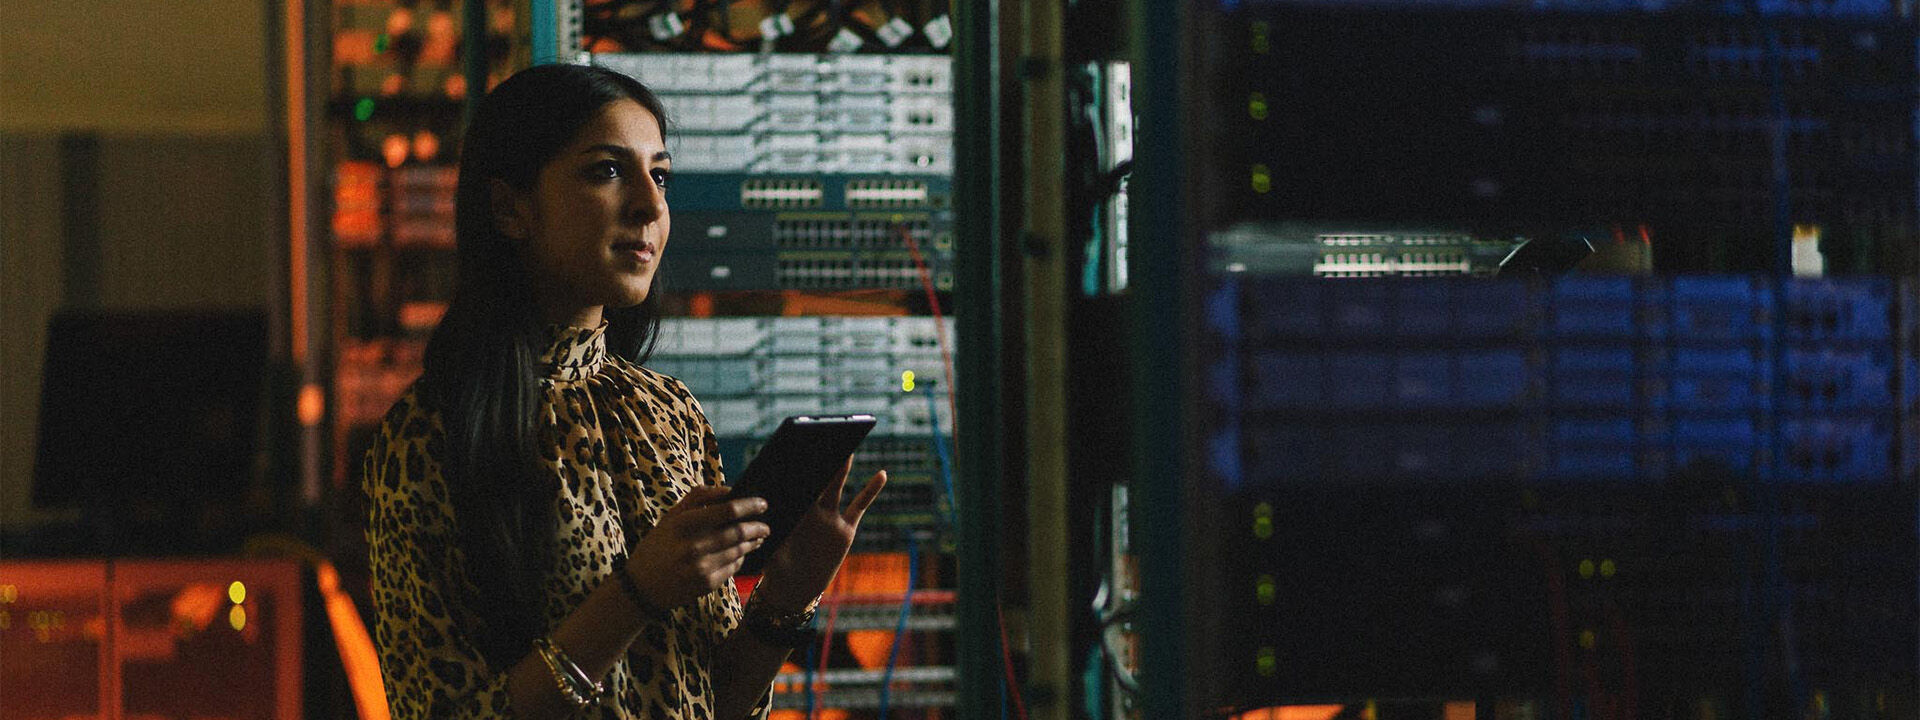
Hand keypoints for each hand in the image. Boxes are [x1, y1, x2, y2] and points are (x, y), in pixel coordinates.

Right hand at [624, 486, 770, 609]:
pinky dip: (740, 558)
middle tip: (766, 525)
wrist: (642, 587)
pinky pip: (733, 567)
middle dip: (757, 527)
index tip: (762, 503)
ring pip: (739, 550)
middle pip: (738, 532)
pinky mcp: (707, 584)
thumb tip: (729, 490)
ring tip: (757, 537)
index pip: (726, 511)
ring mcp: (702, 567)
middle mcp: (693, 546)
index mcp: (683, 524)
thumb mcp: (670, 517)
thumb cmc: (658, 546)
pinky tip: (740, 553)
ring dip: (752, 542)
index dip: (749, 505)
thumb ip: (698, 498)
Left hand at [751, 459, 886, 612]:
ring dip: (841, 468)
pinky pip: (859, 507)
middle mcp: (810, 509)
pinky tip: (881, 474)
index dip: (795, 465)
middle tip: (822, 435)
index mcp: (790, 509)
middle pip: (816, 479)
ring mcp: (829, 518)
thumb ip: (773, 527)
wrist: (794, 589)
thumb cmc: (775, 567)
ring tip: (847, 448)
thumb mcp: (771, 546)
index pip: (794, 482)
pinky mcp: (845, 530)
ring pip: (835, 487)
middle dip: (818, 460)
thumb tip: (768, 505)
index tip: (795, 445)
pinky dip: (870, 491)